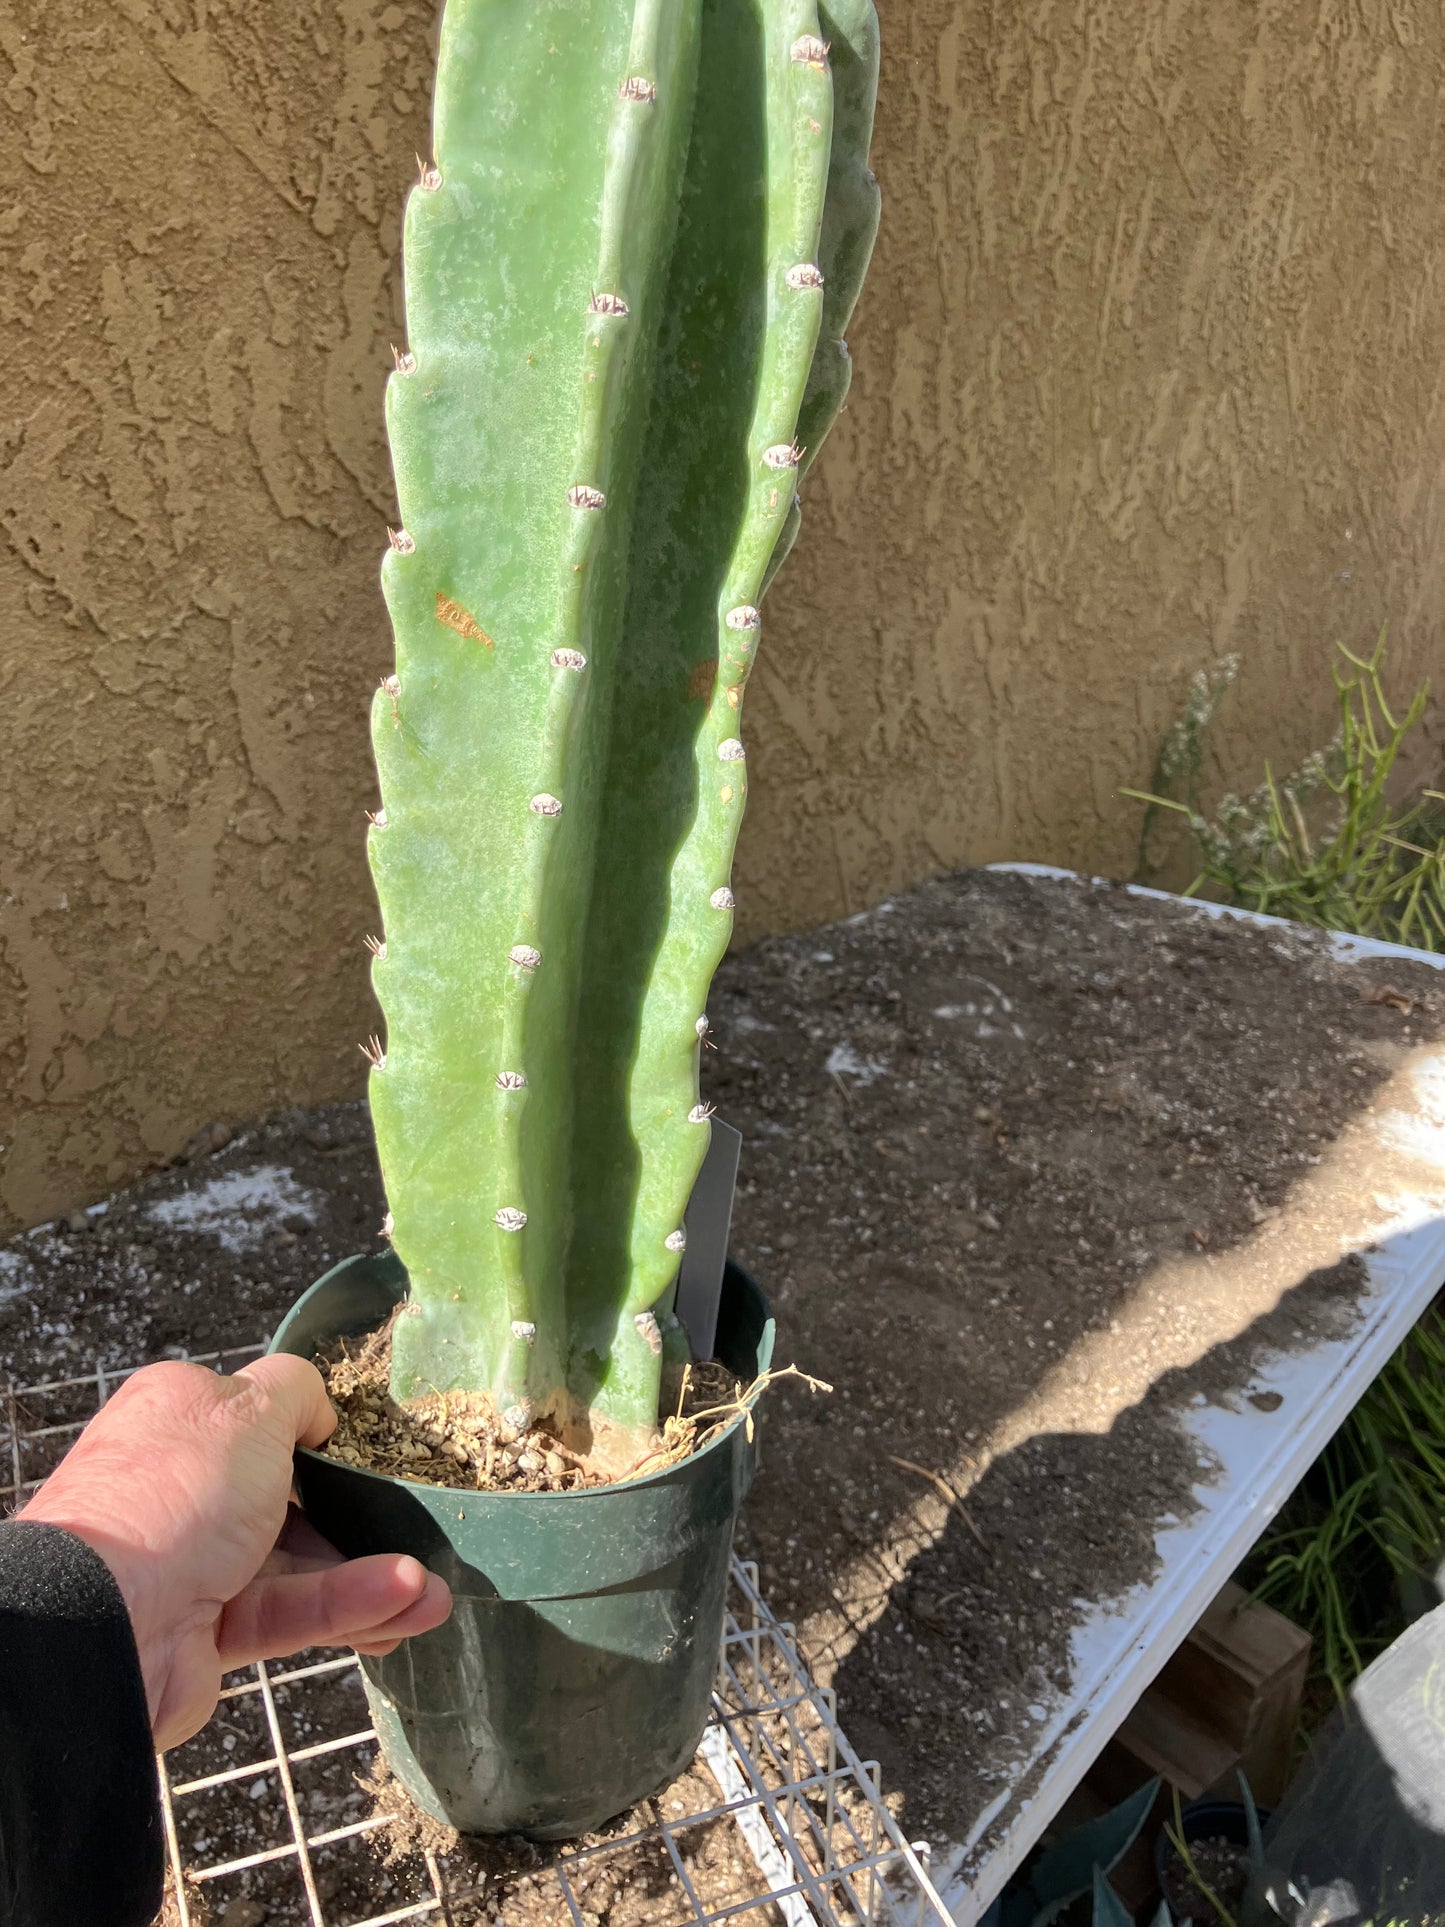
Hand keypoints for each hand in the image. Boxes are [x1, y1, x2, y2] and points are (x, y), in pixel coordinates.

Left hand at [19, 1355, 450, 1748]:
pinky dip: (348, 1606)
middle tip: (422, 1527)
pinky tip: (405, 1604)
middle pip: (290, 1496)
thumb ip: (298, 1392)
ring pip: (301, 1562)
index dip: (315, 1428)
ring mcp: (196, 1563)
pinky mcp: (211, 1630)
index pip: (257, 1415)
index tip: (372, 1445)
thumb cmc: (174, 1495)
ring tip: (433, 1592)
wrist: (104, 1625)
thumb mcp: (250, 1409)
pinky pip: (292, 1612)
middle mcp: (184, 1487)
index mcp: (181, 1419)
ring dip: (371, 1575)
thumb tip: (319, 1411)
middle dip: (361, 1516)